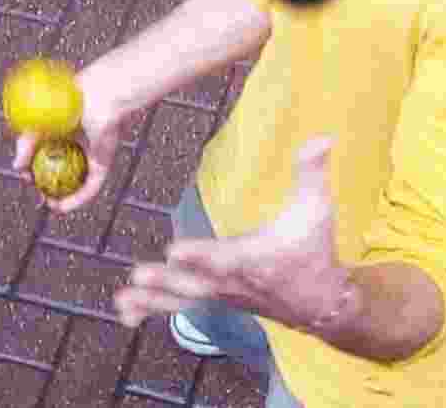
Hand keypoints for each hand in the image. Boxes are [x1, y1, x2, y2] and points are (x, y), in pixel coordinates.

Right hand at [13, 70, 125, 213]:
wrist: (100, 97)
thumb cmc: (71, 100)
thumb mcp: (40, 121)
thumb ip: (26, 143)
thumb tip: (17, 167)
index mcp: (63, 130)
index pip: (46, 154)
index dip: (34, 170)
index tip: (24, 178)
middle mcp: (78, 144)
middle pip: (61, 172)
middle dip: (47, 188)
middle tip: (37, 197)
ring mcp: (91, 155)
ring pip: (75, 184)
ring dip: (61, 199)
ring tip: (48, 206)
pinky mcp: (103, 164)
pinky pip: (89, 187)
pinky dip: (75, 200)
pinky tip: (61, 208)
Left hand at [114, 137, 357, 333]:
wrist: (322, 302)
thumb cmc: (316, 250)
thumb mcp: (317, 207)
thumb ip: (313, 170)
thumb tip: (324, 135)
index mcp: (253, 257)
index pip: (225, 255)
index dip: (201, 254)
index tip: (174, 250)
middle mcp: (233, 280)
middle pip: (195, 282)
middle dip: (166, 280)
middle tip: (137, 275)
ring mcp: (222, 293)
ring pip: (182, 299)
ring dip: (151, 298)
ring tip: (121, 300)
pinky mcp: (215, 298)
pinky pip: (180, 306)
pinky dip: (153, 308)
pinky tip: (124, 310)